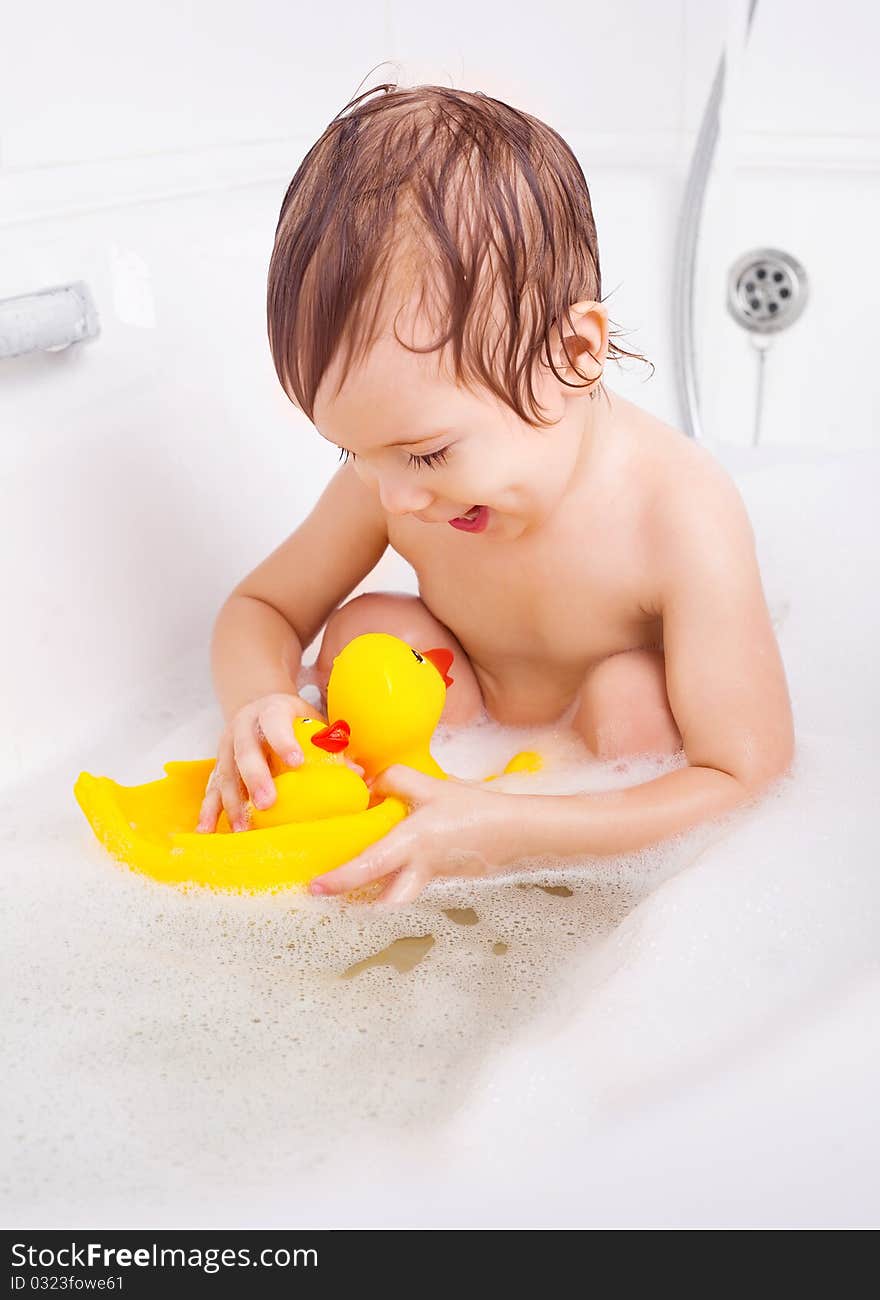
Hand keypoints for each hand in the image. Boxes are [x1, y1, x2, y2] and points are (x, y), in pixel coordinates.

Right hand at [196, 692, 363, 832]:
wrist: (258, 708)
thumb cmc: (294, 721)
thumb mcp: (313, 723)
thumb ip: (332, 746)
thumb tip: (358, 775)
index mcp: (271, 711)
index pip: (275, 723)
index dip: (284, 741)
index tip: (296, 762)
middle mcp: (243, 727)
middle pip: (245, 751)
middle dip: (256, 778)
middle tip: (268, 803)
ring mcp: (226, 748)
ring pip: (225, 773)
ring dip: (232, 802)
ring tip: (243, 828)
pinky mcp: (218, 767)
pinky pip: (210, 789)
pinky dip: (209, 810)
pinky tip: (207, 830)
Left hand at [307, 765, 519, 906]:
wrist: (516, 831)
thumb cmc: (474, 809)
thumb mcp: (434, 787)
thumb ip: (397, 780)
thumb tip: (368, 784)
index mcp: (414, 843)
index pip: (370, 865)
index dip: (341, 878)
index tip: (317, 886)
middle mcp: (419, 869)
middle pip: (383, 905)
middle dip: (357, 911)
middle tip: (330, 905)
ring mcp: (430, 880)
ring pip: (395, 901)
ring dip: (372, 904)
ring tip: (350, 898)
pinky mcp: (439, 882)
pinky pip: (408, 891)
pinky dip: (391, 890)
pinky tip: (382, 879)